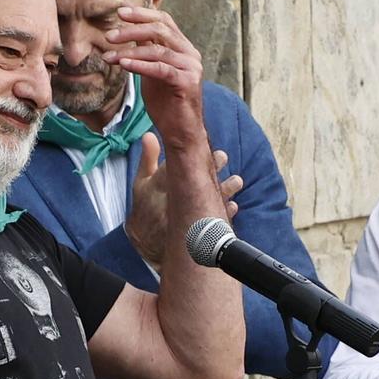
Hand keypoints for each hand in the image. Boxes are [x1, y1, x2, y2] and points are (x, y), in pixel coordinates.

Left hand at [104, 7, 204, 150]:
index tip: (119, 12)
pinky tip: (123, 65)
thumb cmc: (166, 103)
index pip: (164, 21)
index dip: (142, 14)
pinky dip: (139, 65)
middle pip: (161, 29)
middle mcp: (190, 53)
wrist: (181, 132)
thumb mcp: (152, 72)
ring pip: (158, 49)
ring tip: (109, 55)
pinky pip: (160, 69)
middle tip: (109, 35)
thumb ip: (146, 52)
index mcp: (183, 47)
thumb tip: (129, 33)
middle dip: (132, 29)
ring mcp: (191, 67)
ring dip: (129, 51)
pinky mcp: (187, 82)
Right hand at [126, 142, 242, 266]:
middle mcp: (171, 201)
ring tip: (237, 181)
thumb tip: (149, 135)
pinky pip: (212, 223)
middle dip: (211, 168)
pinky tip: (233, 205)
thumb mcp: (141, 184)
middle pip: (194, 182)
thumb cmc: (144, 209)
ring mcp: (184, 218)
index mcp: (157, 187)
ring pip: (208, 202)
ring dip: (225, 191)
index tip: (204, 146)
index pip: (176, 167)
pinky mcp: (194, 233)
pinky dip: (224, 213)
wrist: (145, 243)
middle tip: (222, 157)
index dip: (193, 155)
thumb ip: (148, 159)